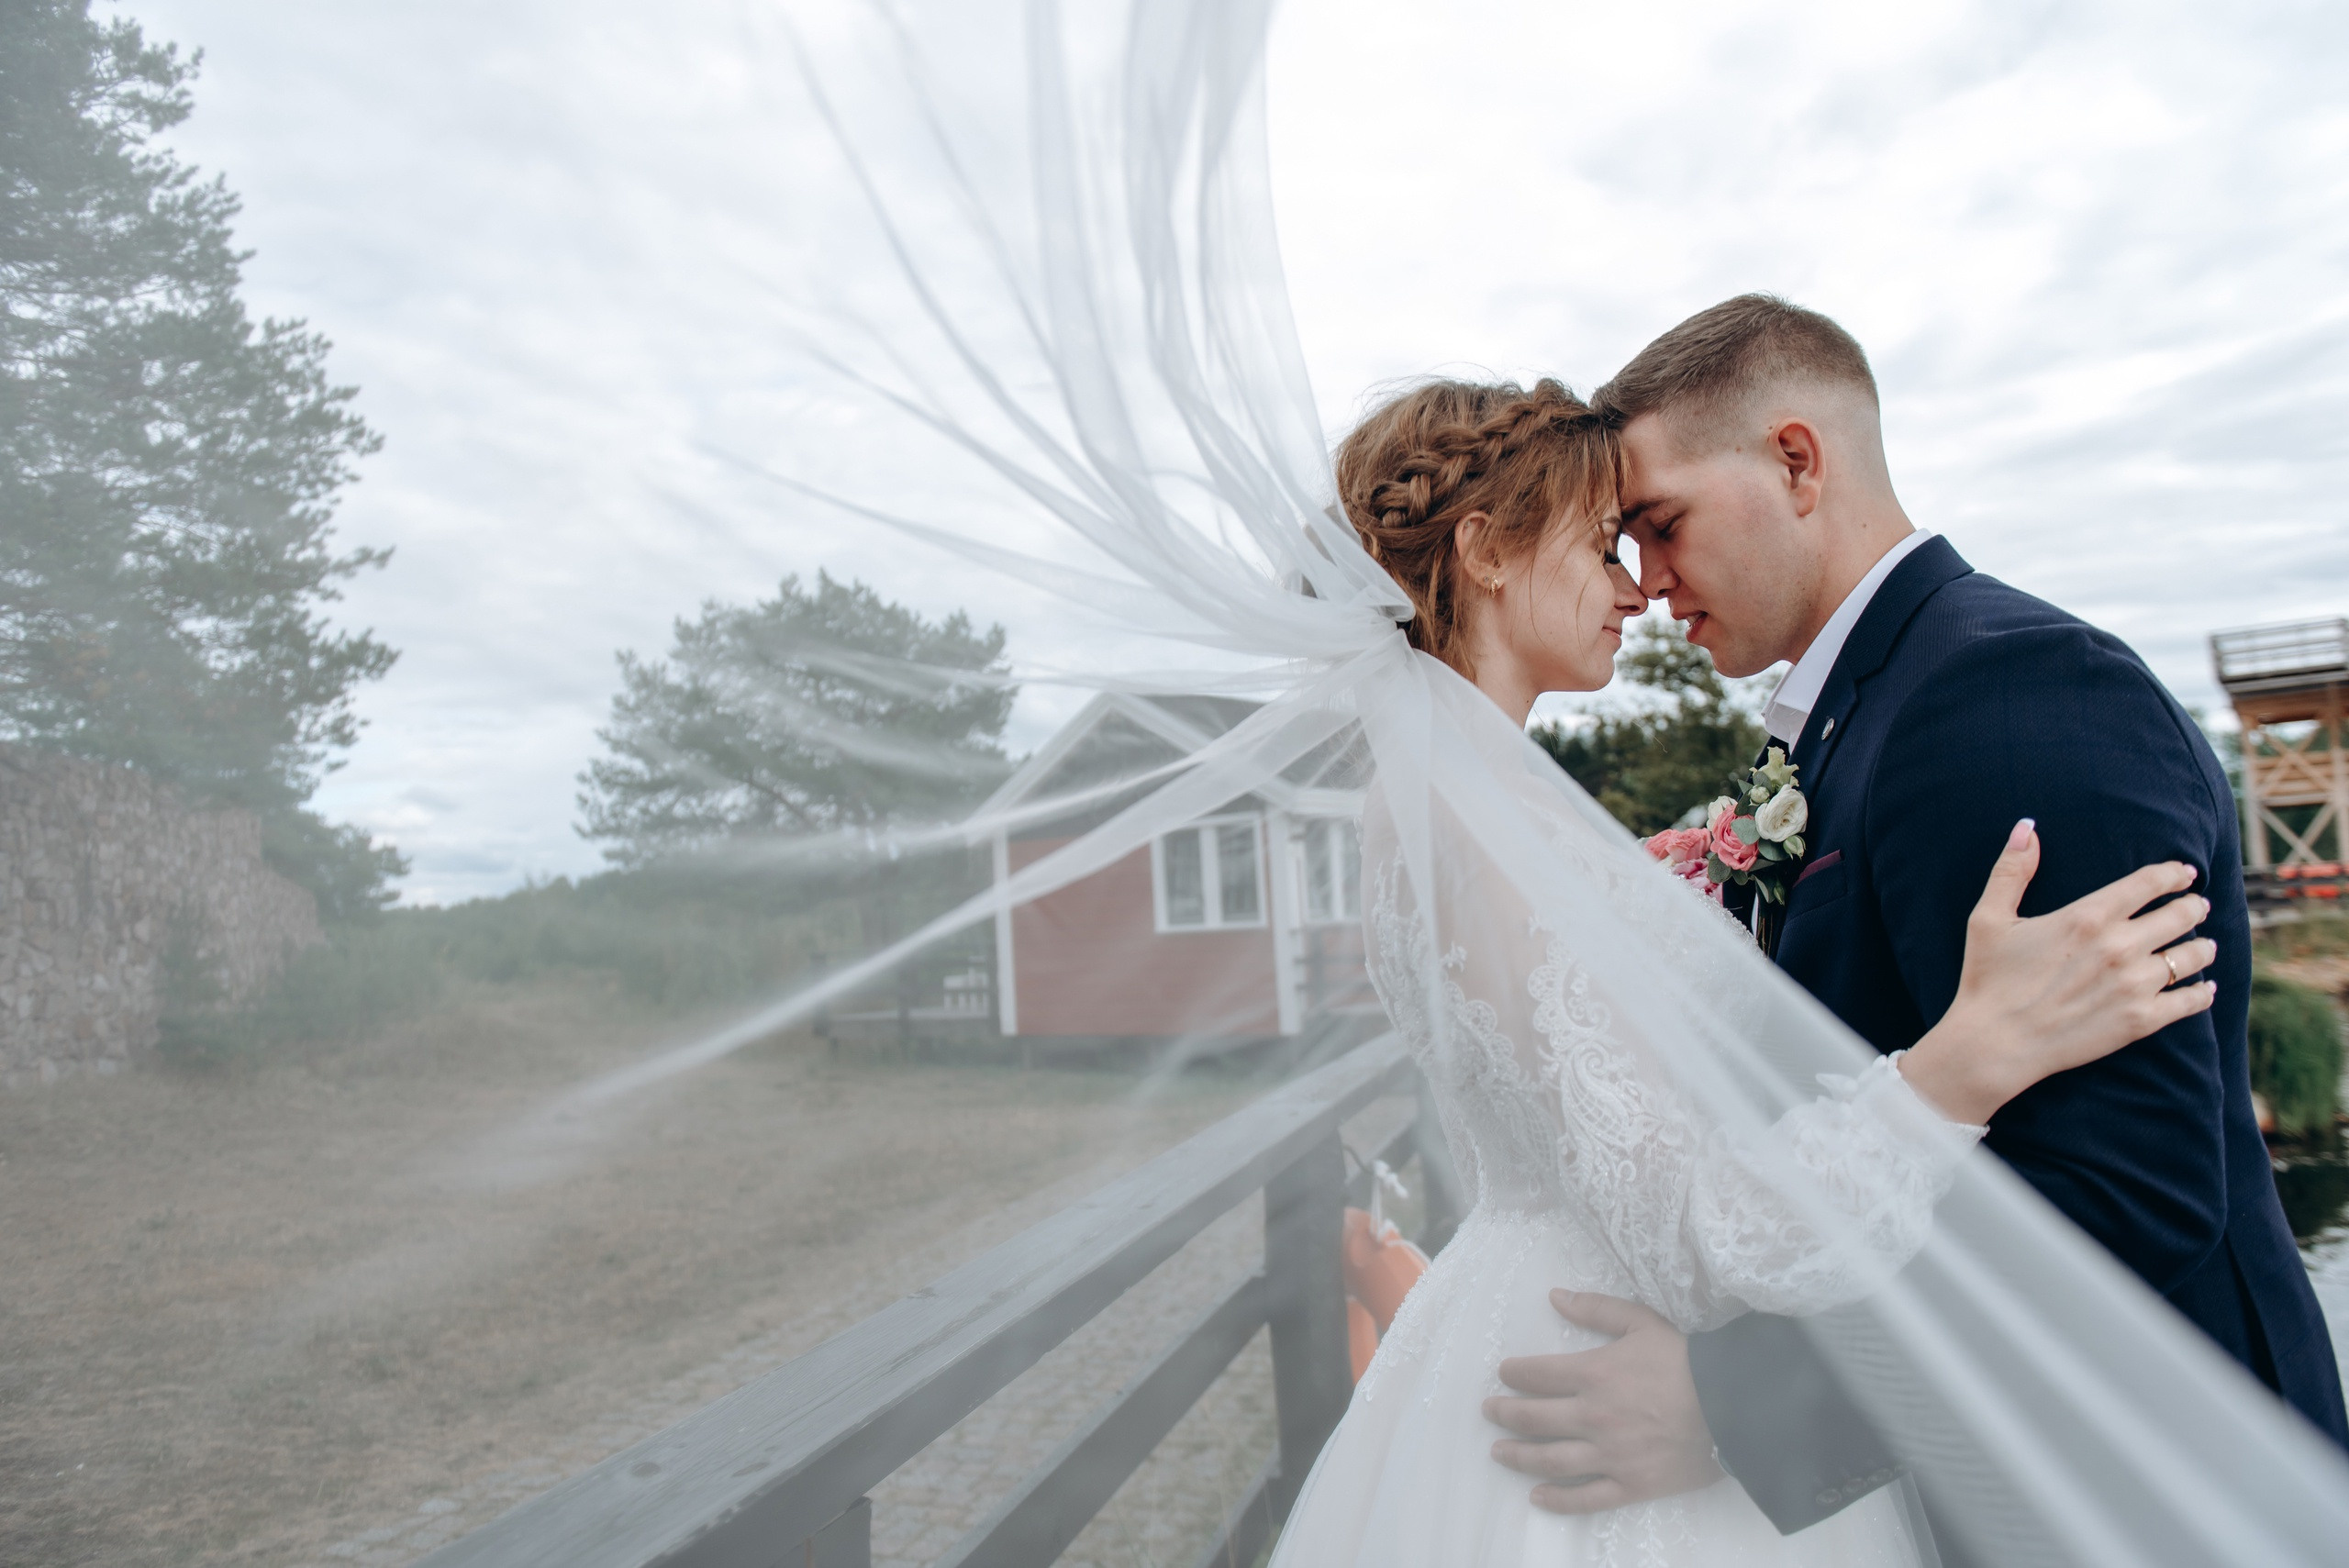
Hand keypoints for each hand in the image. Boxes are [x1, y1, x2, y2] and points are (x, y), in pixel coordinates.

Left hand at [1483, 1290, 1722, 1513]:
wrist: (1735, 1407)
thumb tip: (1555, 1296)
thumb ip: (1596, 1309)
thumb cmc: (1688, 1361)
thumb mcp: (1642, 1322)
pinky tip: (1538, 1497)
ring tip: (1499, 1452)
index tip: (1503, 1373)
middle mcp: (1593, 1417)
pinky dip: (1559, 1500)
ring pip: (1550, 1459)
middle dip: (1506, 1413)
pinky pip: (1586, 1497)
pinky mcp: (1631, 1485)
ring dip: (1519, 1456)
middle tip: (1489, 1411)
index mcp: (1594, 1374)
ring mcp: (1610, 1455)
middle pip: (1535, 1418)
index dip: (1515, 1373)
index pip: (1538, 1375)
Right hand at [1900, 819, 2218, 1125]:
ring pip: (2192, 956)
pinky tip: (2205, 987)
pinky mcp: (2140, 1021)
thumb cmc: (1989, 980)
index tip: (2185, 873)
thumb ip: (2012, 870)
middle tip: (2197, 906)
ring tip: (2205, 945)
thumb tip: (2026, 827)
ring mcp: (2134, 985)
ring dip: (2203, 947)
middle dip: (2194, 906)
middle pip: (2180, 915)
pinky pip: (2189, 1001)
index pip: (2148, 883)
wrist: (1995, 1044)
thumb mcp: (1989, 919)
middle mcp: (2119, 946)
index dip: (2173, 874)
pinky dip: (2202, 992)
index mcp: (2087, 916)